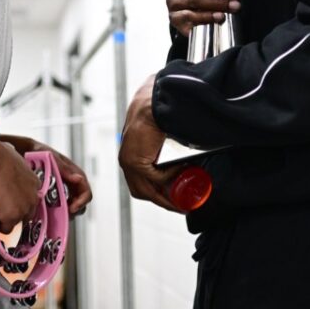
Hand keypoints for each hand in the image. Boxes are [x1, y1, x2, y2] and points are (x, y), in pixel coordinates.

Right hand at [0, 136, 40, 232]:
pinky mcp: (12, 216)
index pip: (31, 198)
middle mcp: (33, 196)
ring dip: (7, 220)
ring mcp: (24, 207)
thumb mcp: (15, 158)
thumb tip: (9, 158)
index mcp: (34, 182)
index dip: (21, 201)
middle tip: (3, 211)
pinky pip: (6, 228)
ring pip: (17, 222)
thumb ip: (16, 165)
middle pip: (28, 213)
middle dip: (16, 213)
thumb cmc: (0, 155)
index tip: (12, 202)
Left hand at [31, 140, 92, 215]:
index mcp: (75, 174)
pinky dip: (55, 211)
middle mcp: (71, 183)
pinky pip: (59, 207)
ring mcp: (63, 189)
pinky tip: (46, 210)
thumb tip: (79, 178)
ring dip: (64, 212)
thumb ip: (65, 168)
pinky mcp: (54, 195)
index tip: (72, 208)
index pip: (86, 192)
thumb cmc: (41, 152)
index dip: (82, 202)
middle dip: (73, 210)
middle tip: (62, 213)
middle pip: (80, 203)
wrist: (27, 153)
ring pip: (70, 207)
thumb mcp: (53, 158)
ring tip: (53, 212)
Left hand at [118, 76, 182, 212]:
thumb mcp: (156, 136)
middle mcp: (127, 161)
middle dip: (161, 201)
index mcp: (130, 156)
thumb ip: (161, 146)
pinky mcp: (136, 161)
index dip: (155, 193)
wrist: (153, 102)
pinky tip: (181, 170)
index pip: (140, 183)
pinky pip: (155, 177)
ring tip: (183, 198)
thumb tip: (182, 154)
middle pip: (141, 191)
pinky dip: (169, 176)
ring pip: (147, 189)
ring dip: (165, 196)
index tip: (172, 199)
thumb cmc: (156, 114)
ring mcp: (129, 162)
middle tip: (179, 205)